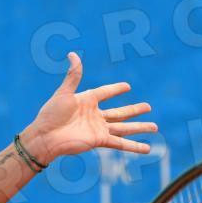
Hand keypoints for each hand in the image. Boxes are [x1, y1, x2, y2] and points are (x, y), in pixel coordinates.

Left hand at [20, 52, 157, 164]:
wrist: (45, 137)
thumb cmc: (51, 115)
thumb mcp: (63, 93)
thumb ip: (73, 75)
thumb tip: (73, 54)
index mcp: (87, 100)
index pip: (105, 92)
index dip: (116, 89)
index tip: (127, 86)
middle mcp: (95, 115)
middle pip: (120, 112)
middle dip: (134, 110)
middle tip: (148, 107)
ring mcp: (98, 128)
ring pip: (124, 127)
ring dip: (140, 127)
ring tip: (155, 127)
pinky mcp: (99, 140)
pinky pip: (121, 143)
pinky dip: (134, 146)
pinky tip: (148, 148)